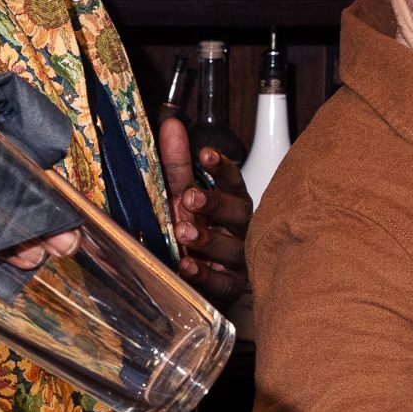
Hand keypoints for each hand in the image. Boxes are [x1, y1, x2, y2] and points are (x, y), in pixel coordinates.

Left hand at [157, 115, 250, 307]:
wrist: (194, 280)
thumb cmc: (193, 233)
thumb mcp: (180, 197)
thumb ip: (177, 164)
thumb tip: (172, 124)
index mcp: (230, 203)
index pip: (233, 181)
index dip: (222, 168)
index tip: (205, 154)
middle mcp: (239, 229)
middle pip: (239, 212)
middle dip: (215, 203)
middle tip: (190, 198)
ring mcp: (238, 259)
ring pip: (233, 248)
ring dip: (208, 239)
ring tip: (183, 232)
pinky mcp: (231, 287)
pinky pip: (224, 283)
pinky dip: (206, 275)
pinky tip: (188, 266)